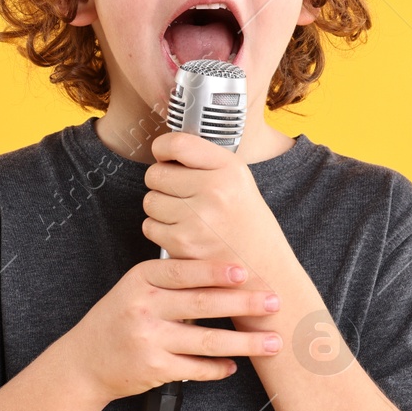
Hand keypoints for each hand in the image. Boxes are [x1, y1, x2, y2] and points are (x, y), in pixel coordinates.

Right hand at [65, 257, 282, 402]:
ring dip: (244, 344)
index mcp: (140, 280)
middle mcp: (143, 308)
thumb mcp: (135, 288)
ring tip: (272, 342)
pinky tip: (234, 366)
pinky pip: (195, 369)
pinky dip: (218, 368)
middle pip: (202, 304)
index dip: (216, 271)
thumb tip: (225, 272)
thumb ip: (171, 279)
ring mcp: (148, 340)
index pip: (183, 271)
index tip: (244, 270)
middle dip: (244, 304)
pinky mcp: (154, 369)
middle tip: (273, 303)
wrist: (84, 361)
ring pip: (206, 341)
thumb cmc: (118, 318)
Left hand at [141, 132, 292, 275]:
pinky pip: (150, 226)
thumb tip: (163, 150)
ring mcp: (197, 218)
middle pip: (156, 173)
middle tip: (181, 194)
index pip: (177, 144)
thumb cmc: (245, 222)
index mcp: (229, 169)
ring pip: (150, 201)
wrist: (261, 267)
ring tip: (185, 215)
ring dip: (160, 208)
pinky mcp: (182, 243)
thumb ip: (203, 161)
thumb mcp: (237, 180)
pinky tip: (182, 232)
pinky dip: (160, 230)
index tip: (164, 155)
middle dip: (162, 183)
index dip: (162, 148)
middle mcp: (214, 191)